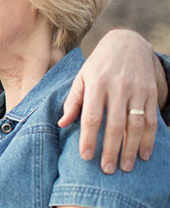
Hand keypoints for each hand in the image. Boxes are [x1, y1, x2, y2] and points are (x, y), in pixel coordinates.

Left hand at [58, 30, 162, 173]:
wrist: (128, 43)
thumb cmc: (98, 64)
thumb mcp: (81, 77)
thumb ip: (73, 101)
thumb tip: (62, 124)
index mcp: (96, 84)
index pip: (91, 116)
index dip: (88, 138)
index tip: (85, 156)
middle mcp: (118, 87)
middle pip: (114, 124)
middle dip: (110, 149)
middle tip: (106, 169)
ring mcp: (137, 90)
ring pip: (135, 125)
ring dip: (131, 149)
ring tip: (125, 167)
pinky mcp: (150, 93)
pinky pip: (151, 120)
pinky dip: (149, 139)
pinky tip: (143, 154)